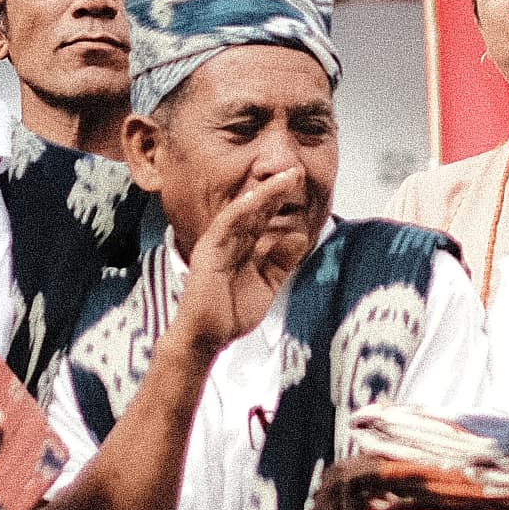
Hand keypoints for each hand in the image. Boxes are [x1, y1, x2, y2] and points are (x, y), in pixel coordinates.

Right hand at [171, 182, 303, 353]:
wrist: (208, 337)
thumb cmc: (230, 313)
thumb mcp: (267, 284)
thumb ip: (282, 262)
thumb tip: (300, 237)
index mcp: (242, 246)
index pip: (263, 217)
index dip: (281, 199)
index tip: (300, 183)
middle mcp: (229, 240)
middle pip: (255, 209)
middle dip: (276, 189)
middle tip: (296, 172)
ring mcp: (217, 244)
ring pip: (243, 212)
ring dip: (264, 194)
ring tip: (285, 180)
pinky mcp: (208, 253)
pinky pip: (225, 227)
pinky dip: (240, 211)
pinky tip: (256, 199)